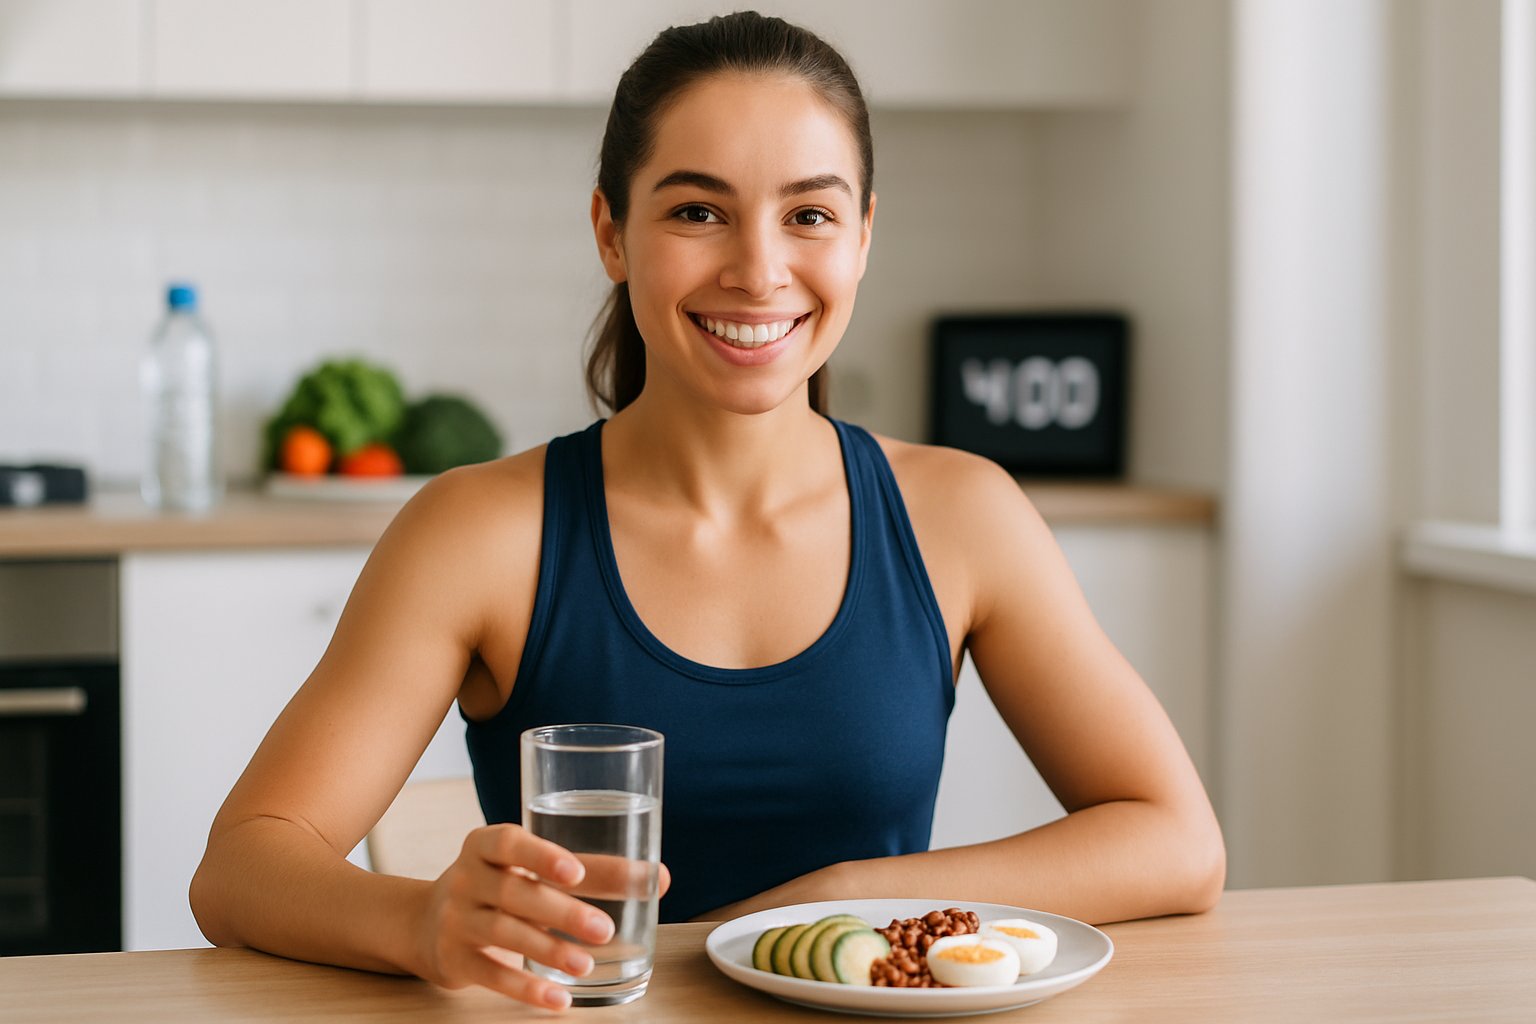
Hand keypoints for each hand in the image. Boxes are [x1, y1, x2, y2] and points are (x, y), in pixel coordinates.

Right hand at [413, 824, 669, 1010]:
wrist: (424, 922)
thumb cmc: (499, 885)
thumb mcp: (530, 869)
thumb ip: (592, 870)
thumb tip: (658, 878)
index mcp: (485, 844)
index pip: (507, 842)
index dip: (540, 856)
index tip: (576, 872)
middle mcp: (466, 878)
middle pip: (515, 894)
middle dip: (562, 913)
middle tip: (606, 930)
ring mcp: (456, 919)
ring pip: (505, 934)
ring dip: (549, 950)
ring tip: (587, 965)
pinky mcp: (454, 959)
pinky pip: (491, 975)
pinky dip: (527, 988)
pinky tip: (559, 998)